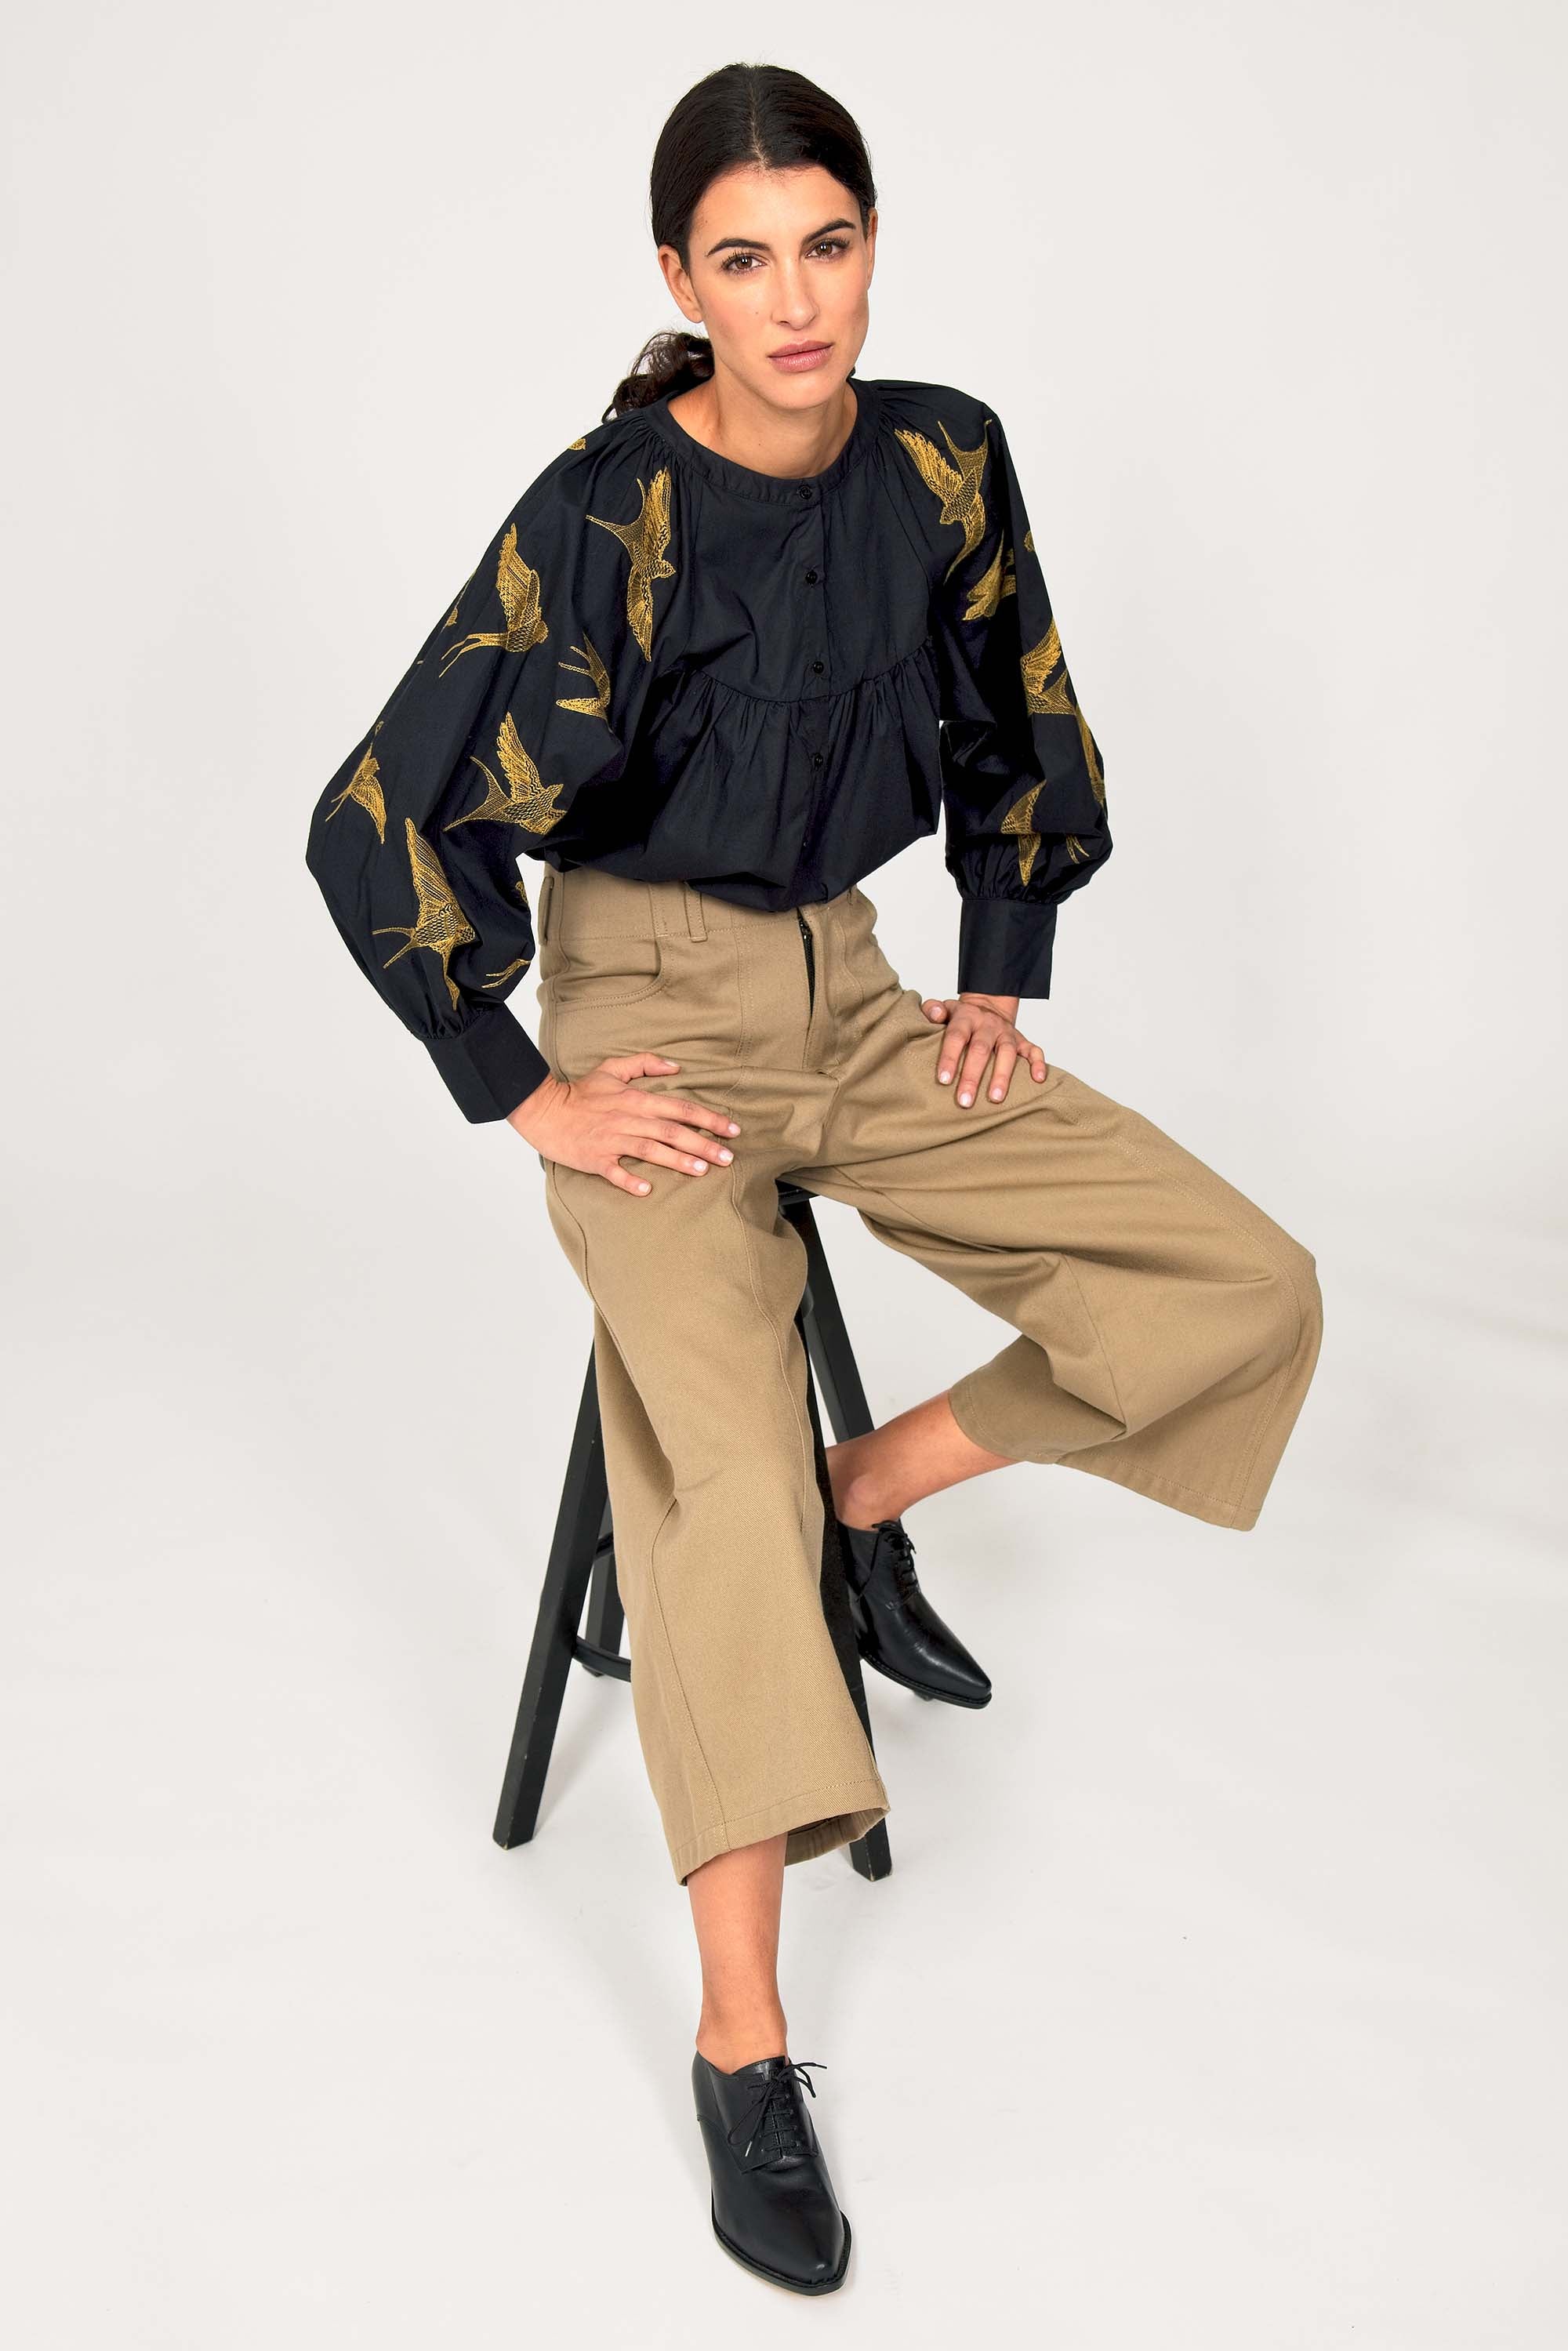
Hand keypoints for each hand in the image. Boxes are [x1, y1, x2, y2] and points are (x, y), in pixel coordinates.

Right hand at [507, 1051, 741, 1195]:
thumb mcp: (613, 1069)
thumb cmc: (581, 1092)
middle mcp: (628, 1119)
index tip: (732, 1130)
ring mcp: (612, 1140)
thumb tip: (677, 1067)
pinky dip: (630, 1181)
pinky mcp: (595, 1159)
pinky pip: (615, 1172)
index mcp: (636, 1099)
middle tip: (727, 1158)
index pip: (680, 1108)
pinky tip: (647, 1190)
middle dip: (703, 1144)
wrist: (545, 1110)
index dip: (709, 1118)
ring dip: (677, 1161)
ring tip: (701, 1170)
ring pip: (651, 1151)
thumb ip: (646, 1064)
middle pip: (673, 1131)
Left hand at [917, 992, 1048, 1105]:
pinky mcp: (1022, 1040)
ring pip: (1008, 1053)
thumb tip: (935, 1014)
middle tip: (965, 1101)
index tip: (944, 1080)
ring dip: (1002, 1076)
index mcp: (966, 1017)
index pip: (957, 1036)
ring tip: (995, 1099)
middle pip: (981, 1049)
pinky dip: (1038, 1063)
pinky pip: (1033, 1050)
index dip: (950, 1057)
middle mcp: (988, 1025)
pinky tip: (1037, 1079)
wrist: (989, 1005)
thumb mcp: (945, 1008)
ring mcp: (1007, 1033)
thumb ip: (933, 1009)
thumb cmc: (962, 1016)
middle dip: (973, 1076)